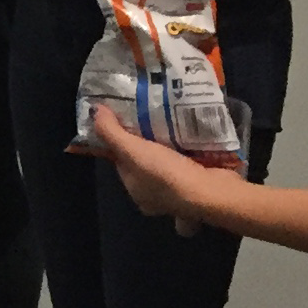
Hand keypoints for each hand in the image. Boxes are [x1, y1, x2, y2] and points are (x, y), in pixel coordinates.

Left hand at [90, 102, 215, 232]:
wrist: (212, 191)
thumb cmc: (166, 174)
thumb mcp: (132, 151)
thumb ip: (111, 132)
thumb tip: (94, 111)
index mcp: (136, 192)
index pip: (123, 163)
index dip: (123, 142)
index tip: (129, 120)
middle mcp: (156, 197)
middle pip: (148, 163)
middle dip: (151, 143)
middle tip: (154, 117)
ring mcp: (182, 193)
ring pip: (172, 164)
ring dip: (173, 146)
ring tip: (174, 120)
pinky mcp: (203, 184)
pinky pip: (193, 163)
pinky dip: (192, 150)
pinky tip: (193, 133)